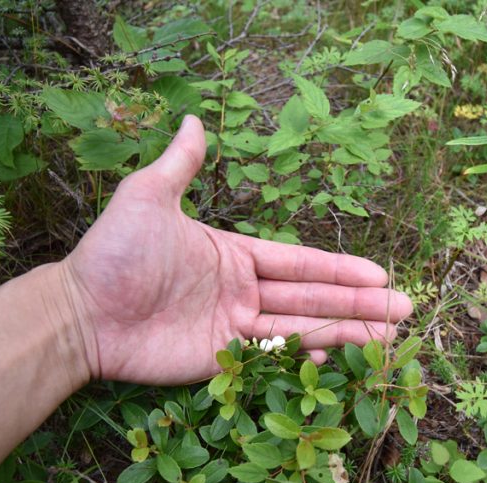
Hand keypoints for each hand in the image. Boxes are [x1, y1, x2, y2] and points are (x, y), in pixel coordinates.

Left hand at [60, 115, 412, 384]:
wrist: (82, 313)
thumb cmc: (114, 254)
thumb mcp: (147, 197)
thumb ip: (180, 165)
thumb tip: (193, 119)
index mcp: (233, 255)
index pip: (299, 262)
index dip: (340, 270)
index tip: (379, 275)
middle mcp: (240, 292)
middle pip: (311, 298)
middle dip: (358, 305)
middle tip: (404, 309)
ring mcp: (232, 328)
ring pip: (300, 329)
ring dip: (344, 332)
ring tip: (388, 337)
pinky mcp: (220, 359)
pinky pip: (271, 359)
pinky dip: (305, 358)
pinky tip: (336, 358)